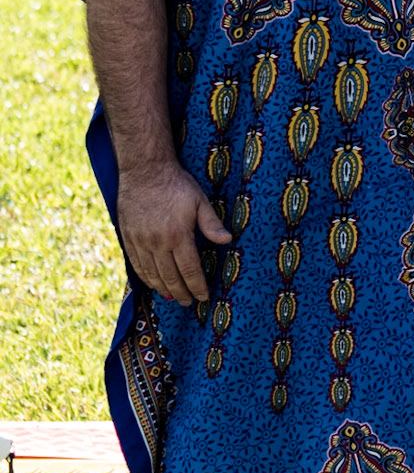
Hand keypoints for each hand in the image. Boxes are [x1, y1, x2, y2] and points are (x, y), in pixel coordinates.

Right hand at [117, 161, 232, 305]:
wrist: (144, 170)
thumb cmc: (176, 184)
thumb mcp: (199, 201)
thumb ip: (212, 224)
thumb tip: (228, 241)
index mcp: (178, 235)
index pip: (189, 270)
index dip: (197, 287)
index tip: (203, 297)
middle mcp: (157, 242)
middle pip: (171, 277)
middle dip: (182, 293)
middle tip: (189, 302)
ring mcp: (140, 241)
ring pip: (152, 275)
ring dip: (164, 289)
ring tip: (174, 297)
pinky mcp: (128, 237)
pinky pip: (136, 265)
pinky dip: (146, 278)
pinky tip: (154, 284)